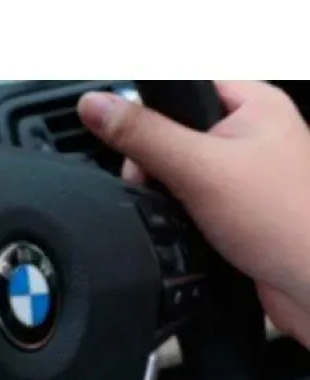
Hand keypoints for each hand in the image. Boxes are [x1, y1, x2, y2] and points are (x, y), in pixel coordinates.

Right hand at [78, 81, 309, 348]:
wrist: (308, 286)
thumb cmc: (284, 222)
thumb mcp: (198, 169)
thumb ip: (144, 135)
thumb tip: (97, 105)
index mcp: (253, 104)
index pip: (180, 88)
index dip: (149, 116)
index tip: (138, 149)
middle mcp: (251, 135)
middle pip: (172, 134)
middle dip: (155, 167)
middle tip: (165, 189)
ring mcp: (243, 175)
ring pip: (178, 174)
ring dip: (167, 196)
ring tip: (185, 215)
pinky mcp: (235, 211)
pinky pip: (189, 205)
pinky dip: (179, 219)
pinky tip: (190, 231)